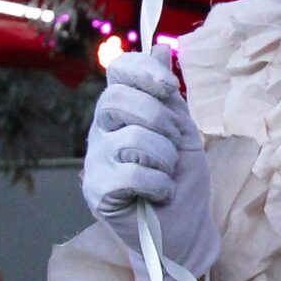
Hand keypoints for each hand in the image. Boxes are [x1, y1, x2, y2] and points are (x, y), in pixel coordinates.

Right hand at [81, 53, 219, 276]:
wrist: (185, 232)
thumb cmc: (182, 182)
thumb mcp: (183, 132)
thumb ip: (168, 96)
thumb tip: (161, 48)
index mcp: (122, 112)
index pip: (119, 71)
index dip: (143, 71)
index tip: (170, 89)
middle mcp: (101, 131)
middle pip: (117, 100)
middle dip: (159, 120)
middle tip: (173, 143)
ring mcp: (95, 161)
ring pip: (131, 138)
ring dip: (165, 159)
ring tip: (168, 175)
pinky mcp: (96, 192)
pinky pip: (129, 173)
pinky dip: (157, 184)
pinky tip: (160, 194)